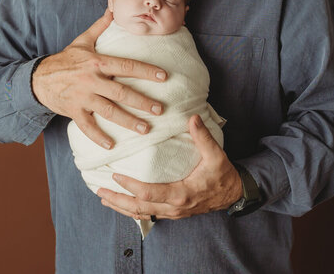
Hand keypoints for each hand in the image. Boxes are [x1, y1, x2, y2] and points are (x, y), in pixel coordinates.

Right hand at [31, 9, 166, 148]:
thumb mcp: (82, 41)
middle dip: (142, 102)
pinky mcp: (73, 111)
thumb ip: (100, 27)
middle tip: (160, 109)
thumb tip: (113, 8)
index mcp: (97, 62)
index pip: (126, 66)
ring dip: (128, 121)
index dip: (146, 71)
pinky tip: (112, 145)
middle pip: (121, 92)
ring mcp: (83, 97)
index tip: (164, 77)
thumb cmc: (64, 59)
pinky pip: (87, 127)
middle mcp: (91, 80)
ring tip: (145, 129)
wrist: (38, 77)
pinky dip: (99, 137)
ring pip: (109, 111)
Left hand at [96, 114, 242, 220]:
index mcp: (181, 194)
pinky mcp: (173, 213)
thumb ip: (203, 137)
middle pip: (139, 208)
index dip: (130, 187)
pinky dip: (133, 211)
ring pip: (142, 214)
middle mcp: (174, 207)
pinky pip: (148, 215)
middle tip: (100, 191)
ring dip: (121, 207)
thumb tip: (192, 117)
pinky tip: (122, 205)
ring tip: (104, 199)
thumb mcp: (216, 155)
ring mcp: (172, 213)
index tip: (115, 176)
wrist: (233, 194)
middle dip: (118, 200)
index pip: (149, 193)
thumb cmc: (223, 175)